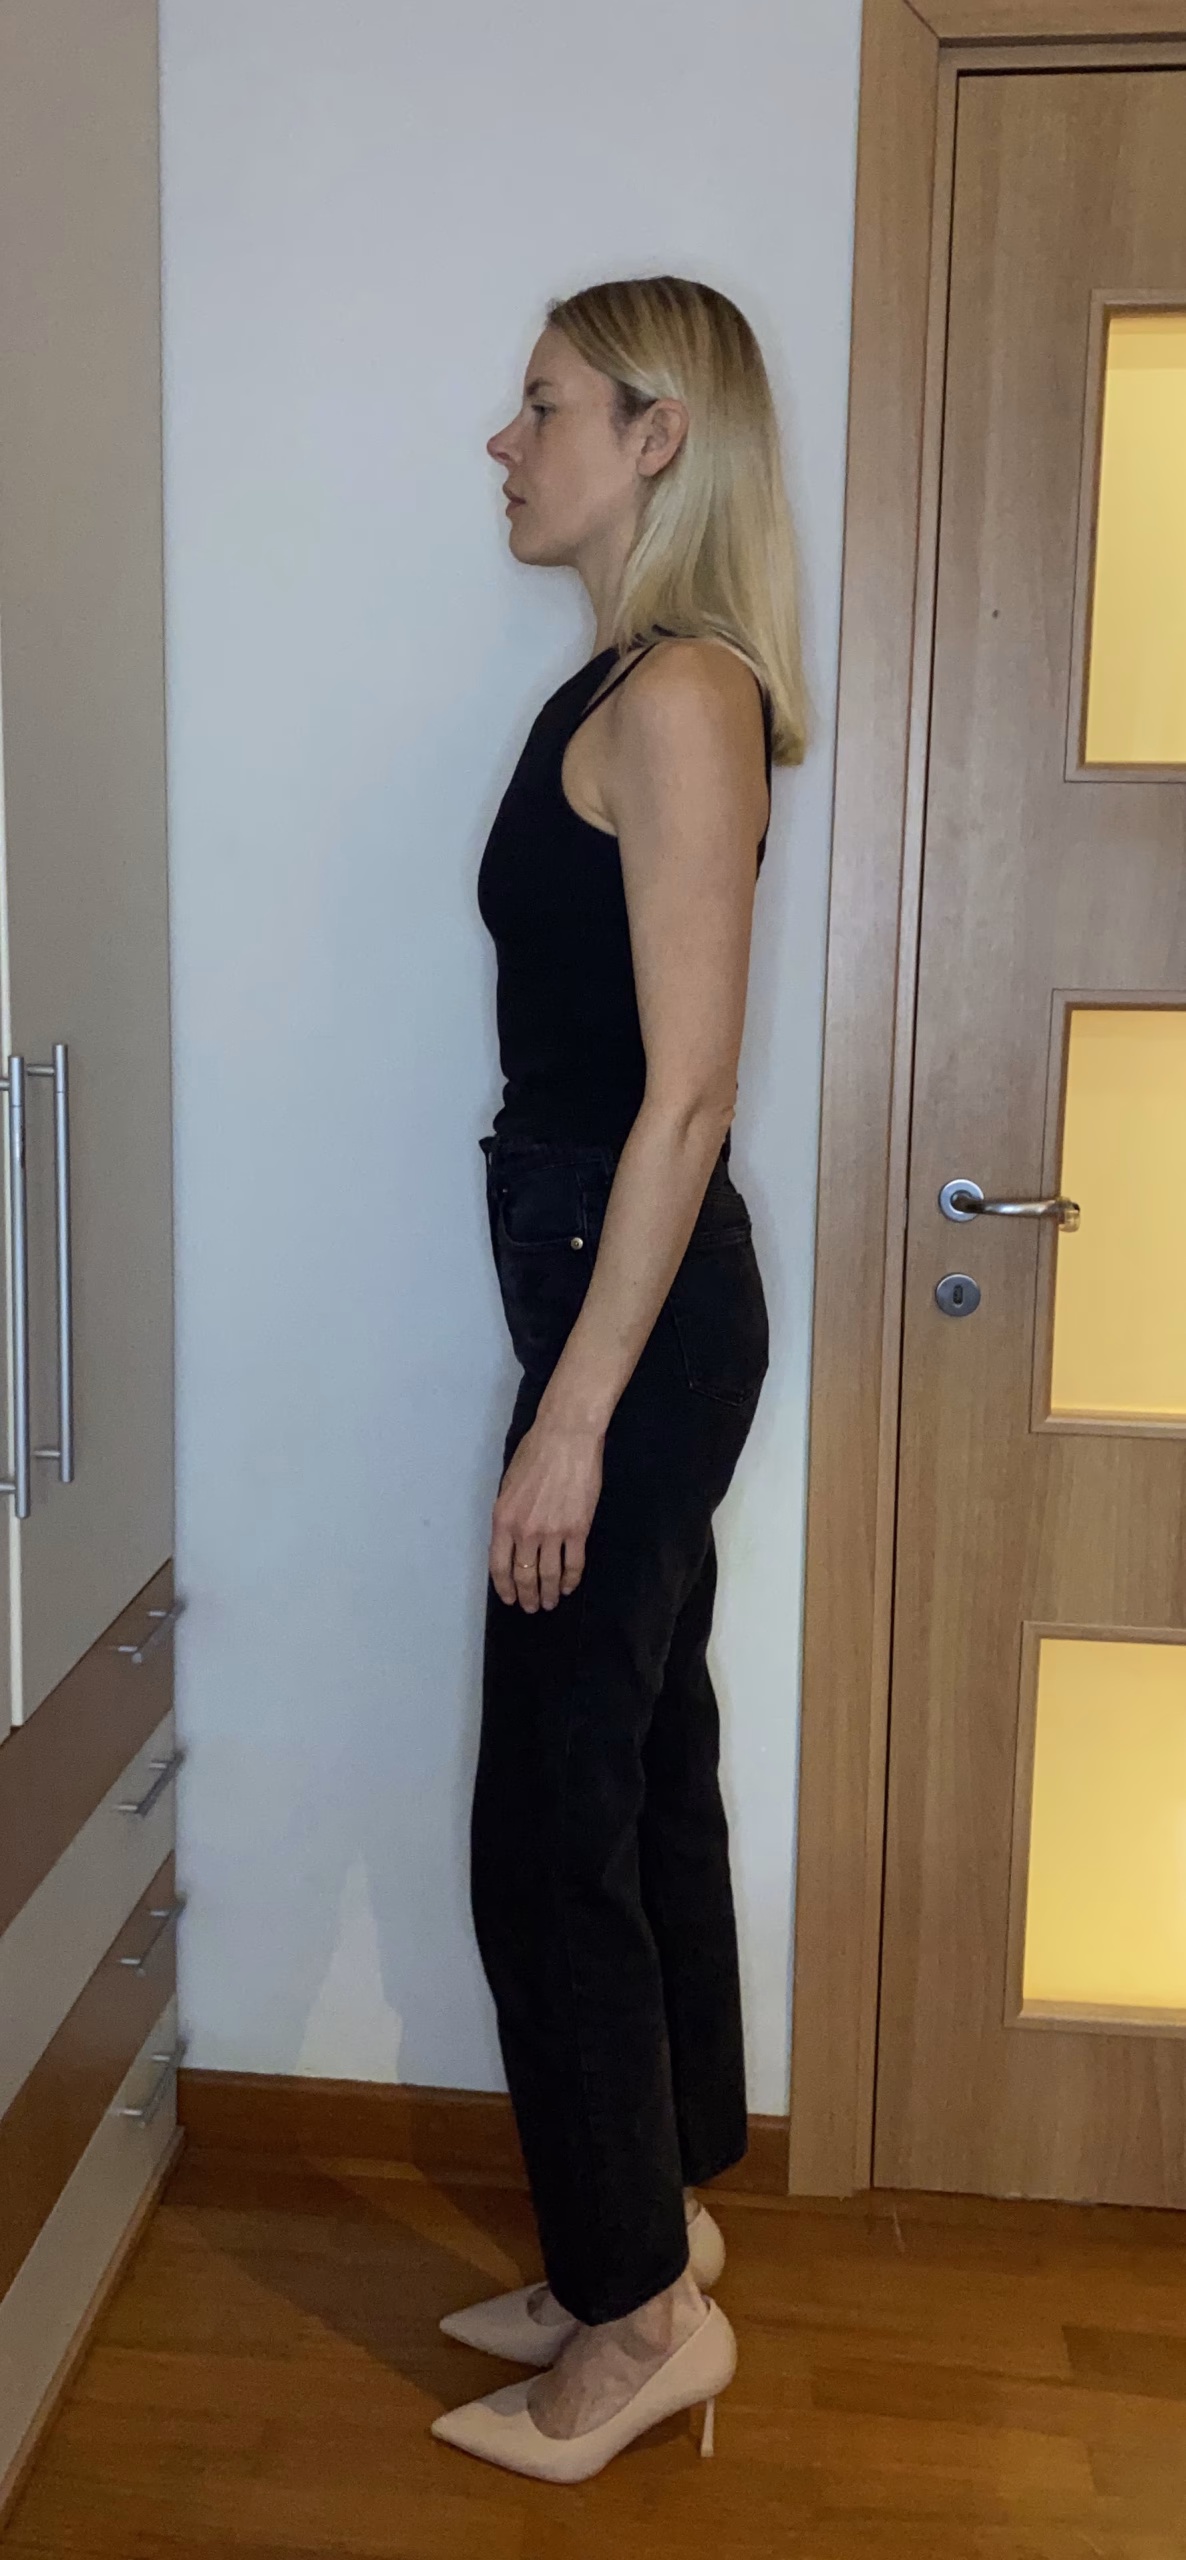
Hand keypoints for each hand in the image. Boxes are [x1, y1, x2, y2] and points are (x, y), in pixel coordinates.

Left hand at [489, 1413, 603, 1610]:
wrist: (566, 1438)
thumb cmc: (534, 1453)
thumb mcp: (508, 1485)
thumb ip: (508, 1515)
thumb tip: (511, 1539)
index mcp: (503, 1520)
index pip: (499, 1566)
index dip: (505, 1587)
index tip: (510, 1599)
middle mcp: (525, 1532)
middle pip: (524, 1576)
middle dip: (527, 1596)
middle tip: (531, 1607)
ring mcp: (553, 1533)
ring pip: (549, 1575)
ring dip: (548, 1594)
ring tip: (550, 1603)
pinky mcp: (578, 1530)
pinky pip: (573, 1564)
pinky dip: (570, 1579)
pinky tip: (568, 1586)